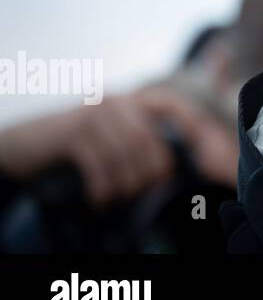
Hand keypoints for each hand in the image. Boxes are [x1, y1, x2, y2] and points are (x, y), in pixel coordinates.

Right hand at [0, 87, 231, 205]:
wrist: (25, 145)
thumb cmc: (74, 147)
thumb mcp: (109, 137)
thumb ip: (137, 143)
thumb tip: (171, 170)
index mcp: (131, 101)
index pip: (172, 107)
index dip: (189, 126)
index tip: (198, 153)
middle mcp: (117, 101)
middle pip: (149, 138)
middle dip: (153, 170)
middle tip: (147, 190)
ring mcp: (94, 114)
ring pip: (126, 151)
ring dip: (127, 182)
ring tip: (122, 197)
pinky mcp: (72, 132)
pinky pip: (99, 162)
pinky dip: (104, 186)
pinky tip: (101, 197)